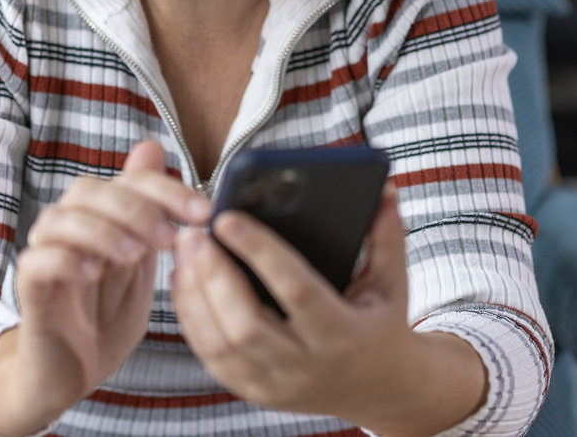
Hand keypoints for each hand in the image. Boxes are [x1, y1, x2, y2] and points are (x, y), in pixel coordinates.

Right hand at [0, 140, 210, 434]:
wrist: (69, 374)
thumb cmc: (105, 317)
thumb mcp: (140, 266)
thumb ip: (149, 215)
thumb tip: (153, 148)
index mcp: (98, 217)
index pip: (126, 181)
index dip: (166, 188)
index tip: (203, 212)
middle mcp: (67, 228)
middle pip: (89, 191)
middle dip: (136, 207)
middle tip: (170, 236)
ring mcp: (44, 257)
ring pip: (59, 219)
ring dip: (102, 230)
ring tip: (135, 256)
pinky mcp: (28, 292)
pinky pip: (36, 261)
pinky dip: (67, 260)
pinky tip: (95, 273)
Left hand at [171, 184, 485, 434]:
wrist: (378, 389)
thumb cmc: (381, 325)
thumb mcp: (391, 282)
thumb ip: (386, 234)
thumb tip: (385, 185)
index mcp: (343, 334)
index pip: (296, 289)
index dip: (260, 252)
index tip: (227, 218)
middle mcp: (307, 365)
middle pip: (246, 324)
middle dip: (213, 275)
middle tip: (193, 232)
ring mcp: (276, 385)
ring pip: (220, 344)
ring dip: (194, 294)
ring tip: (185, 249)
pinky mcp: (254, 391)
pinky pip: (211, 357)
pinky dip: (191, 317)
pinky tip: (185, 280)